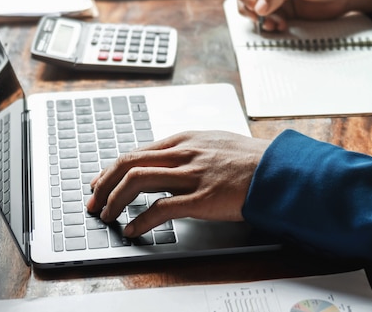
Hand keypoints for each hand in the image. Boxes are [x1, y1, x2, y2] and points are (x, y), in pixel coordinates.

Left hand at [86, 130, 270, 236]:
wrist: (277, 170)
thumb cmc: (249, 158)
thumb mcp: (213, 142)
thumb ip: (187, 150)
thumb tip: (165, 161)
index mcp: (184, 140)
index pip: (136, 152)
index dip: (112, 170)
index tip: (100, 183)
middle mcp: (183, 153)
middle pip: (128, 163)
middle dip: (103, 184)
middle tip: (93, 201)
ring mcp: (192, 175)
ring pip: (137, 181)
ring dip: (114, 200)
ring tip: (106, 215)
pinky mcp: (202, 198)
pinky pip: (161, 208)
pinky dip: (140, 220)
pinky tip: (133, 230)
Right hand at [233, 0, 371, 31]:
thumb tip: (258, 8)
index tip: (252, 3)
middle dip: (249, 8)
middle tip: (260, 17)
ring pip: (254, 10)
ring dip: (260, 19)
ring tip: (274, 23)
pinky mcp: (284, 10)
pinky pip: (268, 19)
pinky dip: (271, 25)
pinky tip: (282, 26)